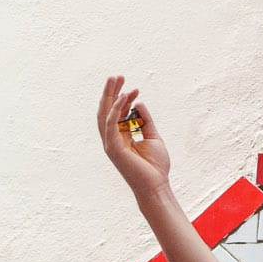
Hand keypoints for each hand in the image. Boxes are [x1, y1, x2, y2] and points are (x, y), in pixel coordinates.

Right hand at [97, 74, 171, 196]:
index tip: (134, 87)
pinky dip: (115, 110)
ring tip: (116, 80)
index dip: (124, 99)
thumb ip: (145, 121)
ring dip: (110, 96)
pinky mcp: (113, 148)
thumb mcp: (153, 137)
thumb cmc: (155, 166)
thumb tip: (139, 103)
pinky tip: (122, 97)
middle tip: (117, 76)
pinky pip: (110, 125)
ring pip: (105, 114)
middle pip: (107, 110)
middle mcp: (112, 138)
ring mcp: (110, 143)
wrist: (156, 185)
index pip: (118, 113)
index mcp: (121, 136)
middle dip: (111, 92)